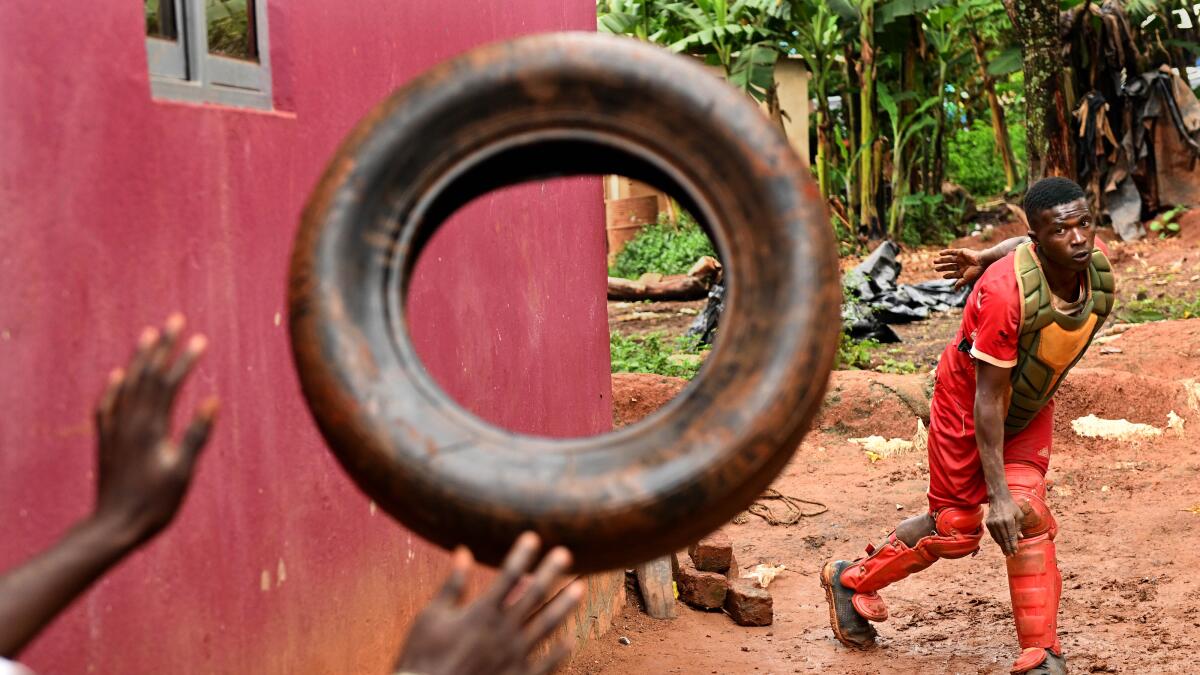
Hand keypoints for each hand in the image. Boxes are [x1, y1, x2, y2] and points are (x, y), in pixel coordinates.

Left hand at [94, 314, 216, 546]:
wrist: (114, 526)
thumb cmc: (155, 503)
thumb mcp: (183, 470)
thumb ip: (197, 434)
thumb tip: (213, 400)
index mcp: (151, 427)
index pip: (169, 382)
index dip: (185, 359)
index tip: (201, 338)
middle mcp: (130, 421)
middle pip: (147, 374)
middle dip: (162, 345)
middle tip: (174, 320)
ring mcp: (115, 429)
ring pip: (127, 384)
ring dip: (139, 358)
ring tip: (148, 335)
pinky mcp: (106, 440)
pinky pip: (108, 405)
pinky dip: (114, 386)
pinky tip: (117, 376)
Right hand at [394, 532, 584, 674]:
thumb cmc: (423, 656)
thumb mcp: (432, 616)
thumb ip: (453, 584)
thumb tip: (463, 551)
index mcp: (481, 612)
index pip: (507, 575)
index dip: (521, 555)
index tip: (533, 537)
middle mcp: (502, 630)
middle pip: (534, 594)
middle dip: (551, 572)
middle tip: (565, 554)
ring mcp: (513, 655)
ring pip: (547, 625)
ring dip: (564, 605)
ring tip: (580, 588)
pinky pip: (546, 663)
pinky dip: (560, 652)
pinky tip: (571, 640)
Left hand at [934, 248, 984, 289]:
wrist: (981, 261)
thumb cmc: (976, 271)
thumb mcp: (966, 279)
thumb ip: (960, 283)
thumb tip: (955, 290)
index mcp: (963, 271)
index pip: (954, 274)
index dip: (948, 275)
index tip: (943, 276)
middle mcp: (961, 265)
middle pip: (950, 267)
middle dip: (942, 267)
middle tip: (935, 268)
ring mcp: (961, 258)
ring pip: (949, 259)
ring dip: (942, 260)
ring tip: (934, 261)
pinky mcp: (961, 252)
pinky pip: (952, 252)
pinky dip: (946, 252)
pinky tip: (940, 253)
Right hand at [985, 494, 1027, 556]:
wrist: (999, 499)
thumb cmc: (1011, 507)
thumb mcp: (1019, 515)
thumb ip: (1019, 527)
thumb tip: (1020, 538)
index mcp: (1008, 520)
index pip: (1011, 536)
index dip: (1013, 545)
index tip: (1016, 552)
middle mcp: (999, 522)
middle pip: (1004, 539)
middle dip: (1008, 548)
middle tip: (1011, 555)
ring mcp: (992, 523)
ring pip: (998, 538)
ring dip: (1002, 546)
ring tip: (1006, 553)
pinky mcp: (988, 523)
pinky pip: (993, 535)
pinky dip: (997, 541)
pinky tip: (1001, 545)